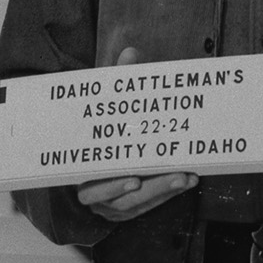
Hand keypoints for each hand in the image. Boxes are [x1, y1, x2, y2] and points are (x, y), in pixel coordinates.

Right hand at [72, 45, 194, 223]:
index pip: (91, 179)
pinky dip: (165, 194)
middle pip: (117, 197)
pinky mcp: (122, 209)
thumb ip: (117, 81)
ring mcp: (106, 203)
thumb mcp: (106, 106)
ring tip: (185, 177)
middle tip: (176, 175)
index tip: (135, 177)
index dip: (111, 184)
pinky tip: (185, 180)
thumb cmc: (99, 128)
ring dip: (161, 191)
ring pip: (133, 204)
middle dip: (149, 188)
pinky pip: (144, 206)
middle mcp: (88, 191)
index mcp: (76, 168)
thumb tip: (131, 52)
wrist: (91, 152)